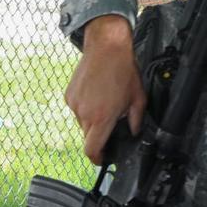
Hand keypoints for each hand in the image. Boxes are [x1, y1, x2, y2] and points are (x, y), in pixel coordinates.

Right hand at [65, 15, 145, 164]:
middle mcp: (84, 113)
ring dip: (93, 121)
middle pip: (88, 137)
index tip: (103, 159)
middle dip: (99, 137)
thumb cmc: (123, 71)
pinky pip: (77, 110)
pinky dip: (86, 109)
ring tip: (106, 104)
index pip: (91, 149)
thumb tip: (134, 133)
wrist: (106, 48)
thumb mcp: (138, 99)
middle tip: (111, 126)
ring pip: (82, 123)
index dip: (97, 158)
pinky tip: (98, 96)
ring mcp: (74, 104)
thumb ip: (135, 121)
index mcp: (101, 118)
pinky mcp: (69, 95)